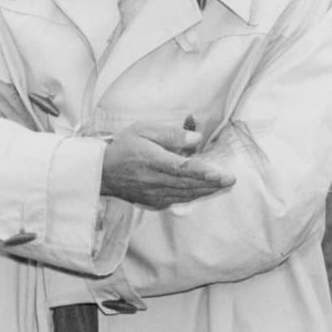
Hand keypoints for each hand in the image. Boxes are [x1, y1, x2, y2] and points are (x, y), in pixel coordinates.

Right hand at [101, 119, 235, 209]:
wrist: (101, 172)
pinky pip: (177, 200)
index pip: (183, 168)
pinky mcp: (152, 201)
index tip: (221, 174)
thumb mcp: (143, 130)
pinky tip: (202, 192)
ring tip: (222, 186)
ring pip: (185, 194)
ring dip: (205, 191)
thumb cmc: (123, 146)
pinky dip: (192, 197)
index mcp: (153, 160)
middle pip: (189, 184)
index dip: (203, 172)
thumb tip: (196, 137)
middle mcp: (154, 180)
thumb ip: (170, 134)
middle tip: (231, 180)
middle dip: (212, 183)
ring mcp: (153, 193)